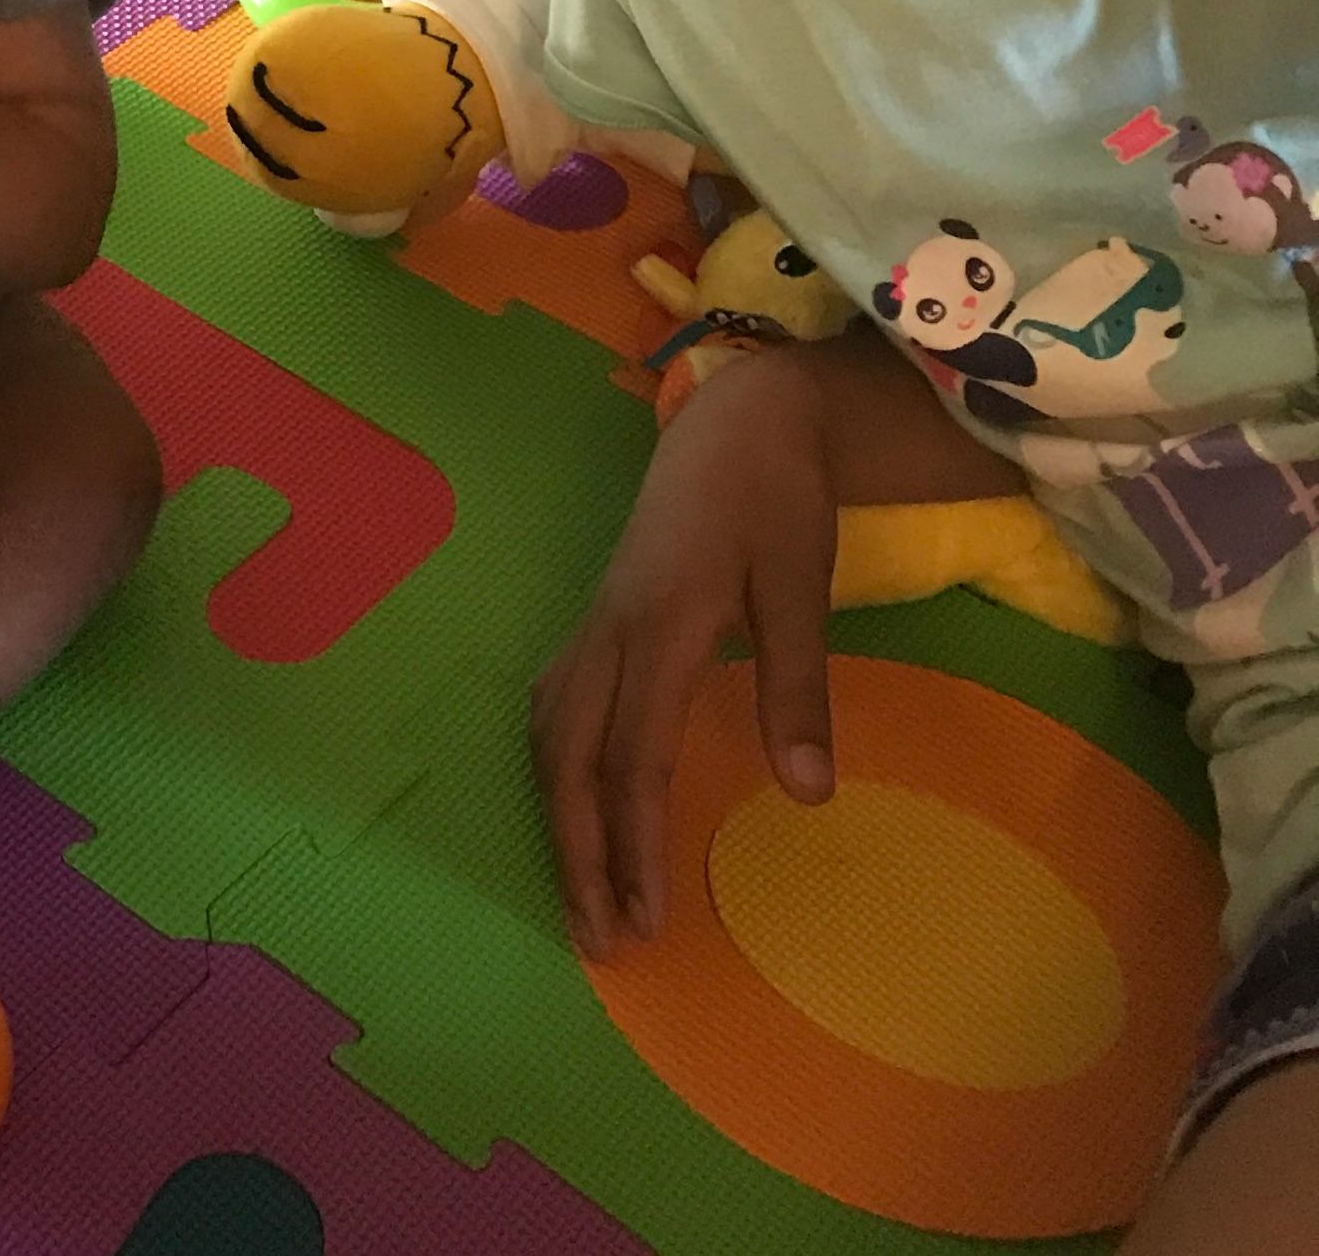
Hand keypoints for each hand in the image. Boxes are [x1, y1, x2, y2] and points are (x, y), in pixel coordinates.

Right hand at [529, 347, 838, 953]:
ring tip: (583, 894)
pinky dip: (554, 768)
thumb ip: (798, 687)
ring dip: (561, 819)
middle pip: (569, 759)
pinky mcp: (601, 614)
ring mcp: (597, 620)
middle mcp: (610, 630)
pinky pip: (555, 704)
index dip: (636, 843)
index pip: (632, 757)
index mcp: (659, 625)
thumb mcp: (802, 585)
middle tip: (603, 940)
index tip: (649, 920)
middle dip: (579, 853)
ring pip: (550, 735)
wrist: (741, 417)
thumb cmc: (776, 498)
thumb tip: (807, 796)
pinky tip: (572, 799)